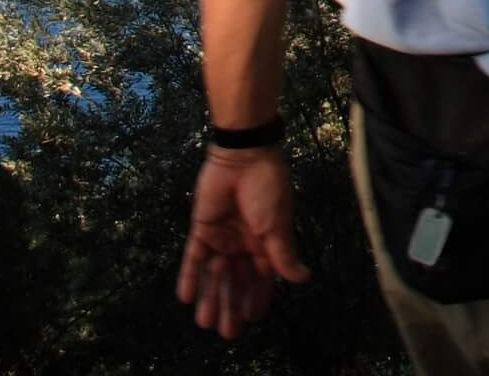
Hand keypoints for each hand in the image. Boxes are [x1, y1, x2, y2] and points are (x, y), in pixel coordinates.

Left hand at [177, 146, 308, 338]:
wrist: (243, 156)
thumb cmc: (267, 189)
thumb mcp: (277, 226)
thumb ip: (283, 255)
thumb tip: (303, 279)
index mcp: (266, 242)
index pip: (261, 277)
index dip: (257, 298)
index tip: (252, 319)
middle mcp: (243, 243)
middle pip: (236, 281)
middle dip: (232, 305)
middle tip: (226, 332)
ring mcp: (222, 236)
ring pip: (214, 275)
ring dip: (210, 298)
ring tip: (204, 323)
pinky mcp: (201, 228)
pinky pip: (194, 258)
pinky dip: (190, 277)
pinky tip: (185, 297)